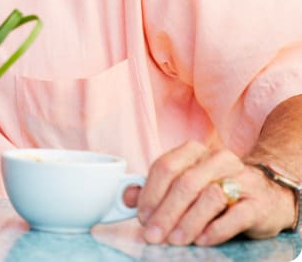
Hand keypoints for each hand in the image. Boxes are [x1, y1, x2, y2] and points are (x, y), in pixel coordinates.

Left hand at [135, 141, 295, 244]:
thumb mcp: (183, 185)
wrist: (266, 196)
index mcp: (193, 151)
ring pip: (209, 196)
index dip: (150, 194)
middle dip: (165, 212)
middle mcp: (217, 159)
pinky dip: (215, 230)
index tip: (143, 217)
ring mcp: (241, 178)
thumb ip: (154, 190)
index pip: (165, 167)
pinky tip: (201, 240)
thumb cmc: (216, 190)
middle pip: (184, 183)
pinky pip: (235, 215)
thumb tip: (127, 197)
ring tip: (175, 240)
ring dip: (187, 222)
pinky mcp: (258, 202)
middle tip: (154, 235)